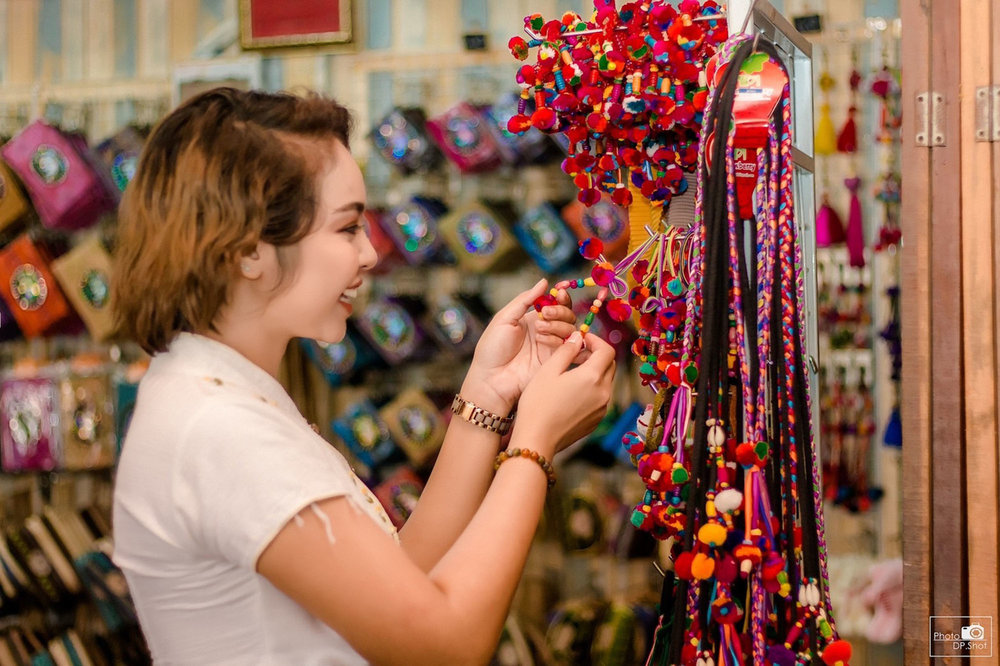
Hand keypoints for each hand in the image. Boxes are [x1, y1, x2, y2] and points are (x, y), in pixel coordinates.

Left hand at [462, 279, 578, 413]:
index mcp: (532, 318)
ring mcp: (551, 346)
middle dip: (559, 311)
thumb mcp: (504, 318)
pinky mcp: (554, 361)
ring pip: (570, 329)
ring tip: (539, 331)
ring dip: (557, 325)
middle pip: (568, 315)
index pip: (555, 303)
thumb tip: (544, 282)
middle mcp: (545, 330)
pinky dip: (558, 341)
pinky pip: (567, 347)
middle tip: (544, 314)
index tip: (560, 293)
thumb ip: (525, 300)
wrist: (491, 379)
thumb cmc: (492, 349)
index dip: (561, 297)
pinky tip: (543, 342)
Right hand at [512, 332, 615, 457]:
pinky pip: (600, 397)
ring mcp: (602, 408)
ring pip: (606, 382)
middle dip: (597, 355)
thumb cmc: (538, 403)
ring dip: (595, 372)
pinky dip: (592, 388)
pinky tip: (572, 392)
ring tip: (572, 373)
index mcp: (593, 377)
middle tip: (577, 354)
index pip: (607, 351)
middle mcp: (603, 393)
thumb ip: (567, 350)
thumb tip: (578, 337)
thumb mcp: (548, 370)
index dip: (596, 341)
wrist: (537, 439)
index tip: (583, 340)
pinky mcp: (597, 420)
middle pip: (610, 365)